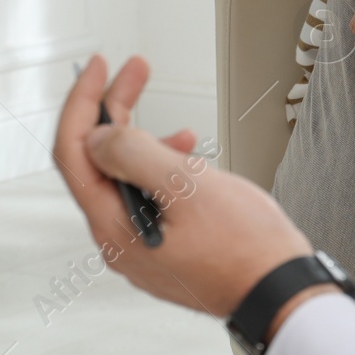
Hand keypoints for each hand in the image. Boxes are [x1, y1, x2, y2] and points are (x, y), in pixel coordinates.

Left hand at [55, 56, 323, 329]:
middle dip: (115, 110)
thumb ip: (135, 155)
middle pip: (99, 161)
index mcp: (114, 224)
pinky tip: (191, 161)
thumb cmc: (245, 248)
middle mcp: (119, 237)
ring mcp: (141, 244)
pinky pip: (148, 197)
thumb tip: (97, 136)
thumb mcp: (189, 186)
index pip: (76, 153)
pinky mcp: (164, 245)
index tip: (99, 67)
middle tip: (136, 70)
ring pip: (125, 179)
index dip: (83, 102)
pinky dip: (164, 168)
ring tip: (184, 128)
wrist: (278, 287)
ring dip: (146, 140)